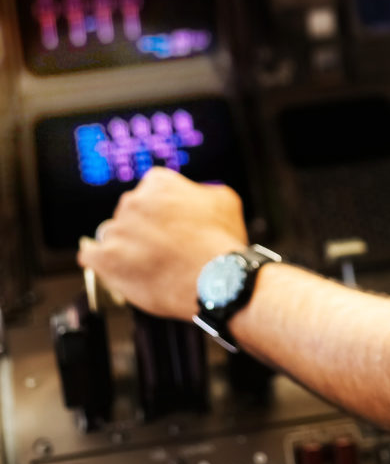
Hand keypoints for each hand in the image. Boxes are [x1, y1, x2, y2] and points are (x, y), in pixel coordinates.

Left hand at [78, 167, 247, 320]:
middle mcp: (134, 201)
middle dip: (142, 228)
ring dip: (125, 247)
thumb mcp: (225, 202)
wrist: (217, 280)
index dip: (162, 210)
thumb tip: (196, 195)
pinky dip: (102, 264)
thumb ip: (202, 192)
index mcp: (159, 184)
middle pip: (129, 213)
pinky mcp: (105, 258)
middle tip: (162, 247)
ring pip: (112, 235)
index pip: (150, 191)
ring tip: (147, 264)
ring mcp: (117, 230)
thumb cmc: (221, 244)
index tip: (169, 223)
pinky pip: (90, 257)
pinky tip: (118, 269)